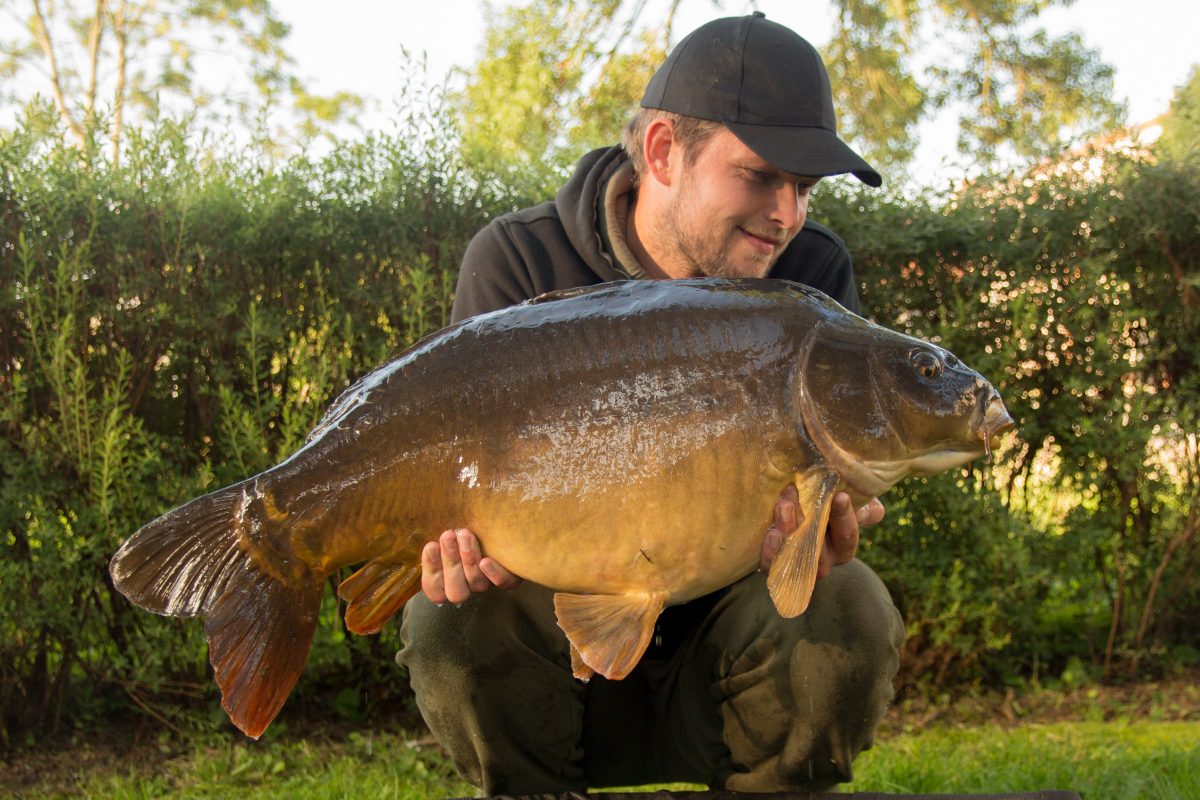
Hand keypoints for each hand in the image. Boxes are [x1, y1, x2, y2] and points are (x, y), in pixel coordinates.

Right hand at [421, 527, 520, 604]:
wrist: (498, 521)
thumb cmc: (464, 525)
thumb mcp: (448, 529)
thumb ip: (436, 535)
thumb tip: (412, 519)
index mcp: (446, 580)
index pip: (434, 589)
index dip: (431, 570)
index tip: (430, 545)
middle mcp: (467, 585)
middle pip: (455, 591)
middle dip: (450, 562)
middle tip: (448, 535)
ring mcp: (488, 583)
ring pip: (476, 584)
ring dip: (469, 560)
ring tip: (465, 534)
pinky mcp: (510, 577)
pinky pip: (505, 584)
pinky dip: (495, 574)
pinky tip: (487, 560)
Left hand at [760, 486, 884, 577]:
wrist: (794, 513)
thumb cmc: (827, 506)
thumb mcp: (849, 501)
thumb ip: (863, 504)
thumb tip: (870, 506)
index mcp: (844, 545)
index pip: (847, 534)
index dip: (844, 516)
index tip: (840, 495)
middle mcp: (824, 560)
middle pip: (818, 549)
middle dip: (807, 522)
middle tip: (795, 494)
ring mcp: (799, 566)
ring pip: (795, 556)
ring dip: (788, 529)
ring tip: (783, 506)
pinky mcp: (775, 565)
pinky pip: (773, 564)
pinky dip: (771, 550)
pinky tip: (772, 533)